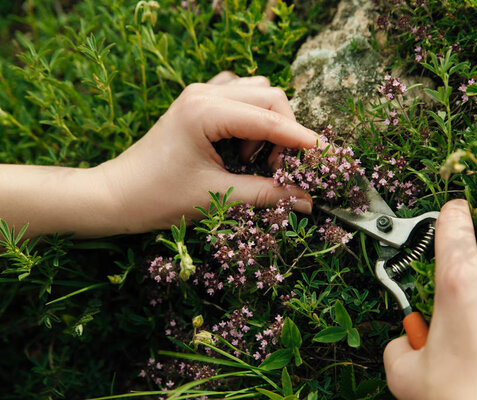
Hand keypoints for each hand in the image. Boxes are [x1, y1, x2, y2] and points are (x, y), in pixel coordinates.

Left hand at [97, 72, 317, 233]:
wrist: (117, 195)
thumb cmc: (158, 198)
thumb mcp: (217, 198)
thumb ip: (267, 195)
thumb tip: (308, 200)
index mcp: (206, 112)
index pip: (271, 119)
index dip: (303, 139)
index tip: (328, 156)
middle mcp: (204, 93)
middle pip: (270, 98)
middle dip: (286, 133)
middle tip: (279, 170)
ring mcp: (199, 93)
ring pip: (258, 93)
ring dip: (269, 124)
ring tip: (255, 159)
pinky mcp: (197, 102)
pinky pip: (239, 95)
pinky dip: (252, 117)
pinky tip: (242, 143)